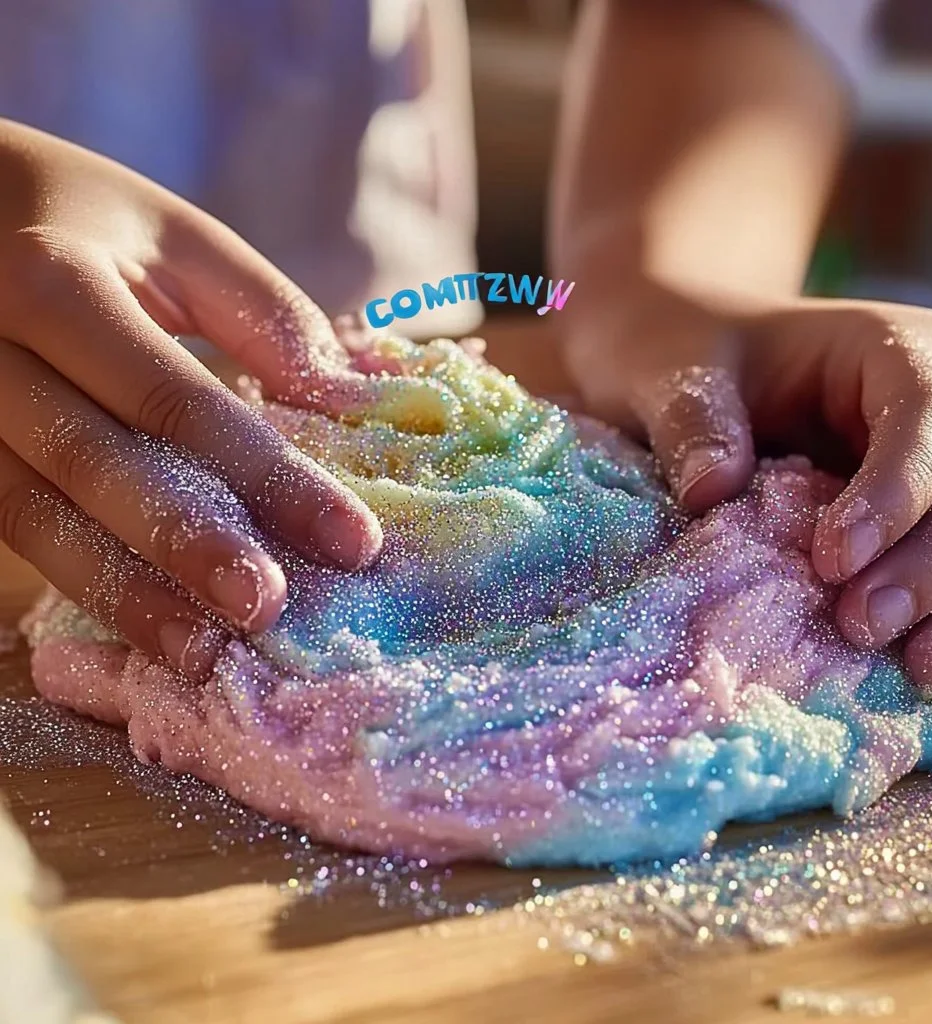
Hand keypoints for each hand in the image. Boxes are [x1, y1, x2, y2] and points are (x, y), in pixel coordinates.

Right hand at [0, 120, 380, 679]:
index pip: (176, 399)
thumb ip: (259, 310)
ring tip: (203, 656)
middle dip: (187, 546)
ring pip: (33, 516)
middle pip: (94, 464)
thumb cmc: (65, 212)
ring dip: (123, 594)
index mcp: (50, 281)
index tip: (354, 541)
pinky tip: (142, 626)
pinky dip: (80, 580)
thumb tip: (351, 396)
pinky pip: (7, 525)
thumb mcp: (163, 230)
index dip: (268, 476)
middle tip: (270, 610)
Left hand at [564, 288, 931, 694]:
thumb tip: (712, 490)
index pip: (927, 415)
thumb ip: (693, 421)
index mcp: (893, 346)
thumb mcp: (676, 375)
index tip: (833, 561)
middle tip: (865, 626)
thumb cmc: (698, 360)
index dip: (896, 491)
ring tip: (920, 670)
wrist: (709, 367)